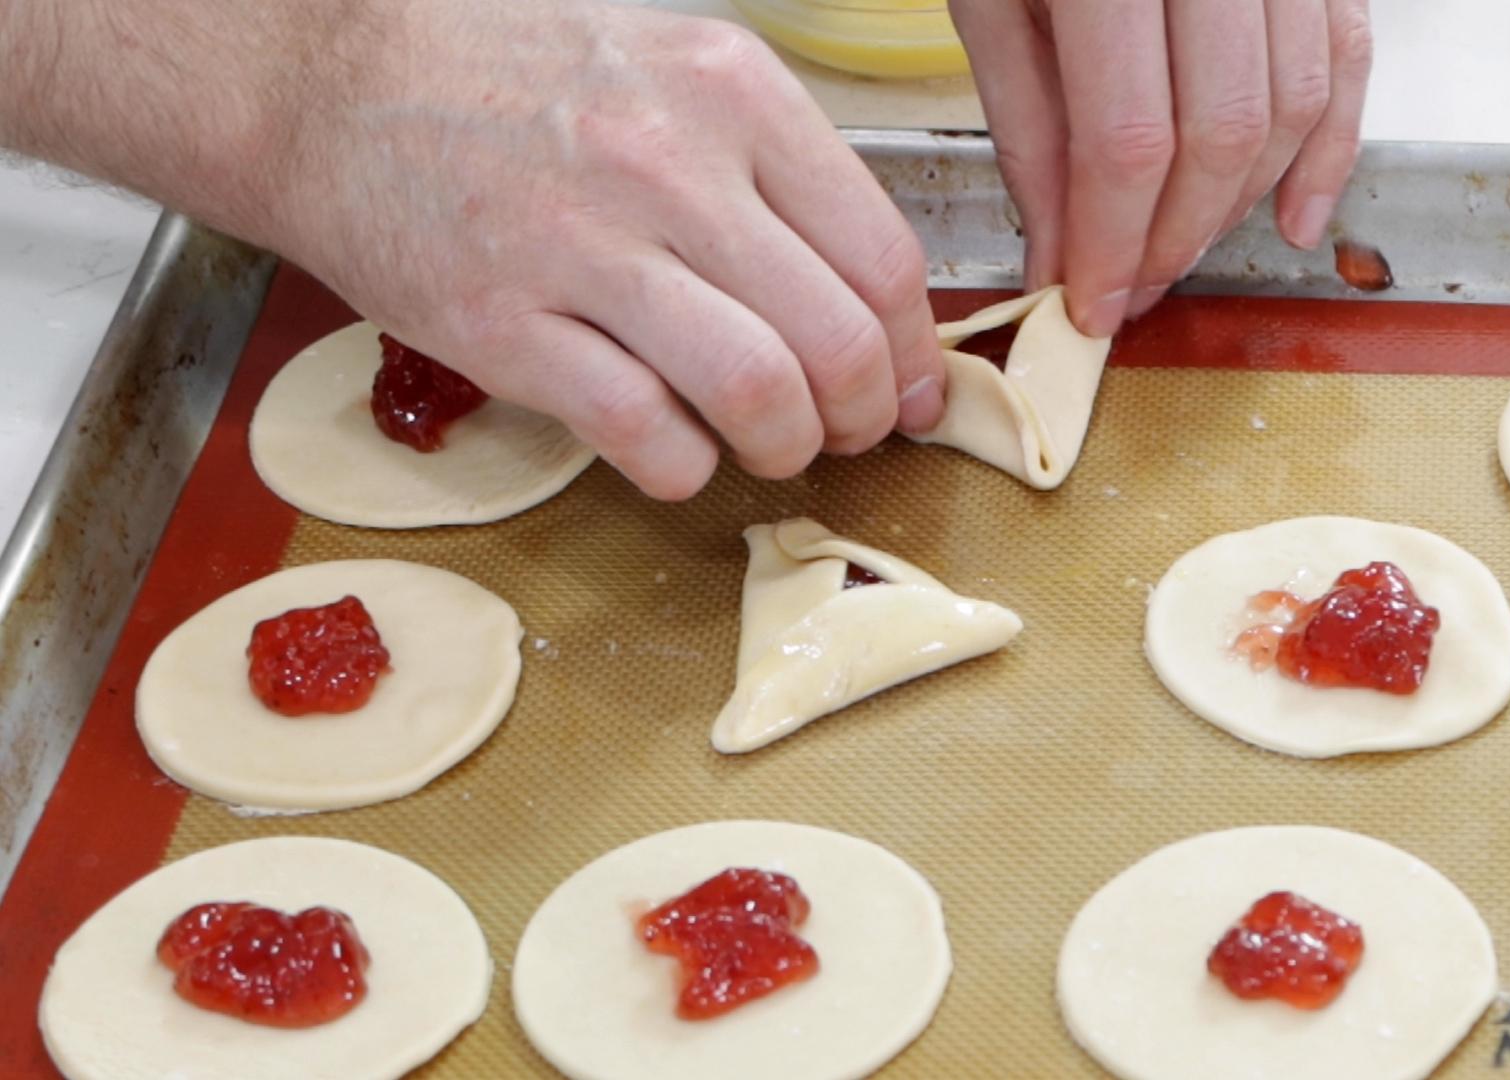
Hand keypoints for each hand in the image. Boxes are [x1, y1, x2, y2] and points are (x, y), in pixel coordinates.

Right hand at [272, 2, 946, 498]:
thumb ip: (769, 166)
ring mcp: (580, 247)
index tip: (911, 391)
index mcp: (730, 92)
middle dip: (865, 415)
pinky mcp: (501, 327)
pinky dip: (685, 468)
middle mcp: (667, 162)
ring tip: (773, 448)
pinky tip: (679, 452)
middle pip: (835, 338)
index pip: (879, 255)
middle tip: (851, 434)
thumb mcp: (665, 70)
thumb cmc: (506, 79)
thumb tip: (865, 295)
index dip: (914, 352)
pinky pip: (642, 433)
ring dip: (787, 448)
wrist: (325, 84)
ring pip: (757, 391)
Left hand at [949, 0, 1373, 335]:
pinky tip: (1294, 218)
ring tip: (1180, 253)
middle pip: (1220, 132)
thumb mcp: (993, 0)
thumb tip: (1059, 257)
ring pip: (1289, 104)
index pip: (1128, 138)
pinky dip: (1329, 149)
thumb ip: (1030, 131)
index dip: (1112, 242)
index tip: (1089, 305)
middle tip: (1129, 289)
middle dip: (1175, 238)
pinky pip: (1346, 57)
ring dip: (1239, 206)